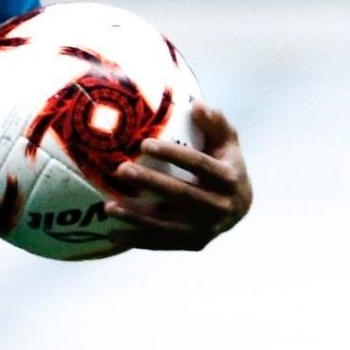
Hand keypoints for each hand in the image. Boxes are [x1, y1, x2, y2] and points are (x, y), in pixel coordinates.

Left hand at [106, 101, 251, 250]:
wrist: (240, 206)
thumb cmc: (226, 165)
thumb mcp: (227, 142)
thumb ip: (215, 123)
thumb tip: (196, 106)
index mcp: (228, 179)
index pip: (198, 164)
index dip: (173, 154)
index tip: (145, 144)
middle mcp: (220, 206)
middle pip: (181, 194)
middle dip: (150, 182)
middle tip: (121, 170)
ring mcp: (207, 229)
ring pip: (168, 224)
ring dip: (137, 217)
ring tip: (109, 206)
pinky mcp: (194, 243)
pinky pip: (162, 243)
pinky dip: (137, 240)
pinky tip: (113, 233)